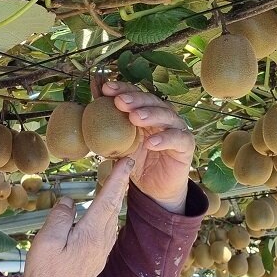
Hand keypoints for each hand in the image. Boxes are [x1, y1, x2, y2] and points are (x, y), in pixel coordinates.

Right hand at [22, 156, 134, 276]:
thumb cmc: (47, 273)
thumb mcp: (48, 240)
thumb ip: (60, 217)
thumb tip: (69, 202)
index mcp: (92, 234)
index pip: (108, 199)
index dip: (118, 178)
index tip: (128, 161)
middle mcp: (102, 242)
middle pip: (114, 208)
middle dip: (119, 186)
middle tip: (123, 166)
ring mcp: (99, 253)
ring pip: (111, 220)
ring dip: (114, 201)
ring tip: (113, 185)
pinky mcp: (94, 260)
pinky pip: (105, 231)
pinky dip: (107, 216)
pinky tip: (102, 215)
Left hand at [101, 80, 195, 212]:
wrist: (153, 188)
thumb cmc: (136, 161)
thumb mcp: (117, 142)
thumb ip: (106, 121)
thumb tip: (92, 93)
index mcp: (146, 112)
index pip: (136, 95)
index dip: (123, 89)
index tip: (106, 88)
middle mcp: (163, 117)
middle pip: (152, 101)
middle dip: (136, 100)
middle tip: (121, 102)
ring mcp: (176, 129)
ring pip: (167, 116)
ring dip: (151, 115)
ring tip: (135, 118)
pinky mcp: (185, 146)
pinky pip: (178, 139)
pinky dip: (165, 139)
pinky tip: (151, 142)